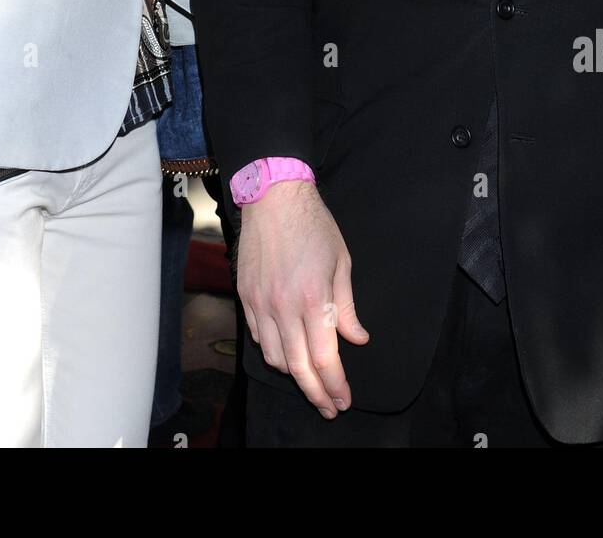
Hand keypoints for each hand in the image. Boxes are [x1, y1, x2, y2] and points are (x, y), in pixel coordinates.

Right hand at [237, 179, 368, 417]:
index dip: (335, 385)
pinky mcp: (245, 295)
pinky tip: (286, 351)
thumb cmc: (313, 225)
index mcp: (313, 298)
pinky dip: (273, 351)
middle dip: (316, 393)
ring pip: (274, 357)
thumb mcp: (341, 262)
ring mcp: (260, 302)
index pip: (324, 358)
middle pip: (298, 367)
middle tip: (329, 407)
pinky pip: (258, 336)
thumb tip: (356, 339)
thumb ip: (346, 307)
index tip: (343, 400)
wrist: (273, 196)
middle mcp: (284, 306)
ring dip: (293, 374)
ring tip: (310, 380)